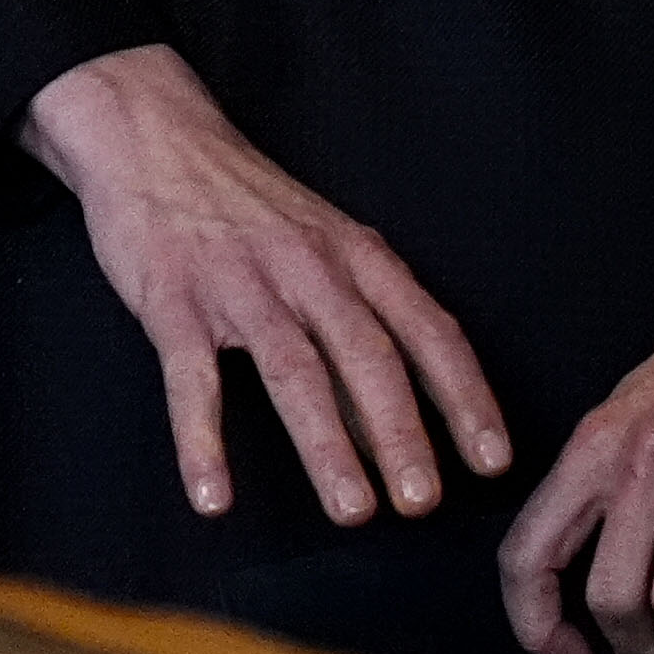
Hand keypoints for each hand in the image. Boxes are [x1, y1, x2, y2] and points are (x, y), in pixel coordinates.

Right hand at [22, 44, 510, 528]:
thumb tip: (390, 425)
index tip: (494, 458)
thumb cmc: (252, 211)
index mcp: (359, 256)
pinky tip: (213, 497)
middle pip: (370, 357)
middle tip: (425, 502)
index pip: (430, 331)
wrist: (160, 142)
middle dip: (402, 433)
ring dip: (327, 445)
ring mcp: (242, 285)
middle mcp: (312, 269)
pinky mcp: (174, 302)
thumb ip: (355, 329)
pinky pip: (192, 380)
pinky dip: (203, 441)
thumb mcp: (323, 249)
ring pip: (296, 370)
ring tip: (352, 511)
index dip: (466, 396)